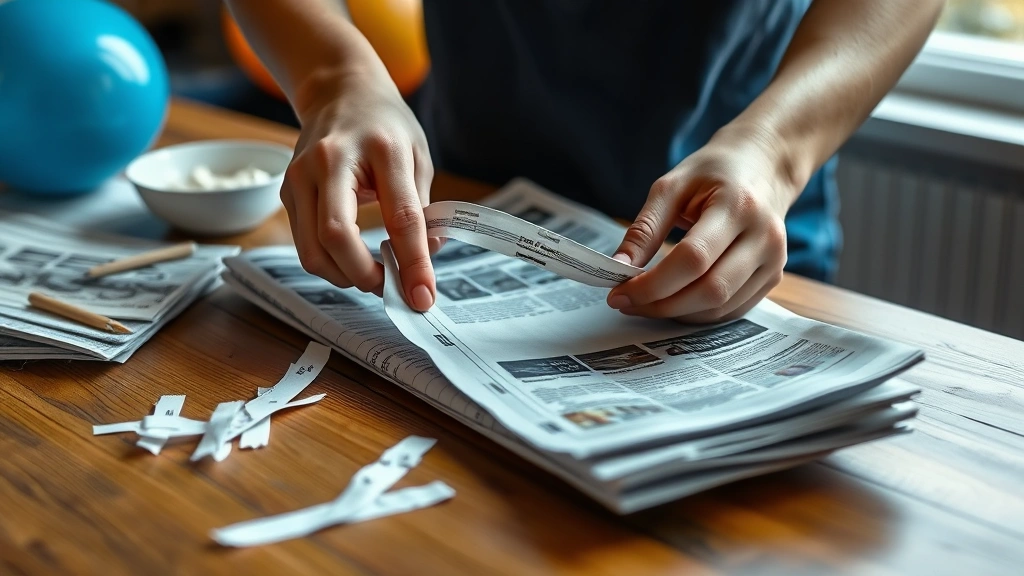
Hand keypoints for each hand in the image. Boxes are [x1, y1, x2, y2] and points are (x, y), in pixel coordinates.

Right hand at [283, 68, 440, 310]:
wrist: (339, 90)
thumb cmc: (385, 125)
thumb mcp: (418, 157)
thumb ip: (424, 210)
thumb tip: (426, 261)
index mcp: (379, 147)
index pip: (399, 215)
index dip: (413, 261)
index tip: (423, 296)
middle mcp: (329, 161)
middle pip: (337, 238)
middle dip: (366, 276)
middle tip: (392, 287)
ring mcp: (299, 177)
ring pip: (312, 251)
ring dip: (345, 276)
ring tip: (374, 274)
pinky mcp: (286, 192)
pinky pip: (304, 245)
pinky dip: (330, 264)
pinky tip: (353, 259)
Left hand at [607, 129, 794, 322]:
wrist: (762, 167)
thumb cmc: (714, 173)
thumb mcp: (672, 186)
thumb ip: (645, 229)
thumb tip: (619, 268)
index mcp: (739, 206)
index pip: (693, 259)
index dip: (653, 284)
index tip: (619, 293)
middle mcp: (765, 237)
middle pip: (710, 290)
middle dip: (661, 304)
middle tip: (627, 303)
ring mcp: (774, 261)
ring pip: (720, 307)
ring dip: (677, 313)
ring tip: (646, 302)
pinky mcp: (773, 277)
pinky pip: (731, 309)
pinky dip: (697, 313)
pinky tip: (674, 302)